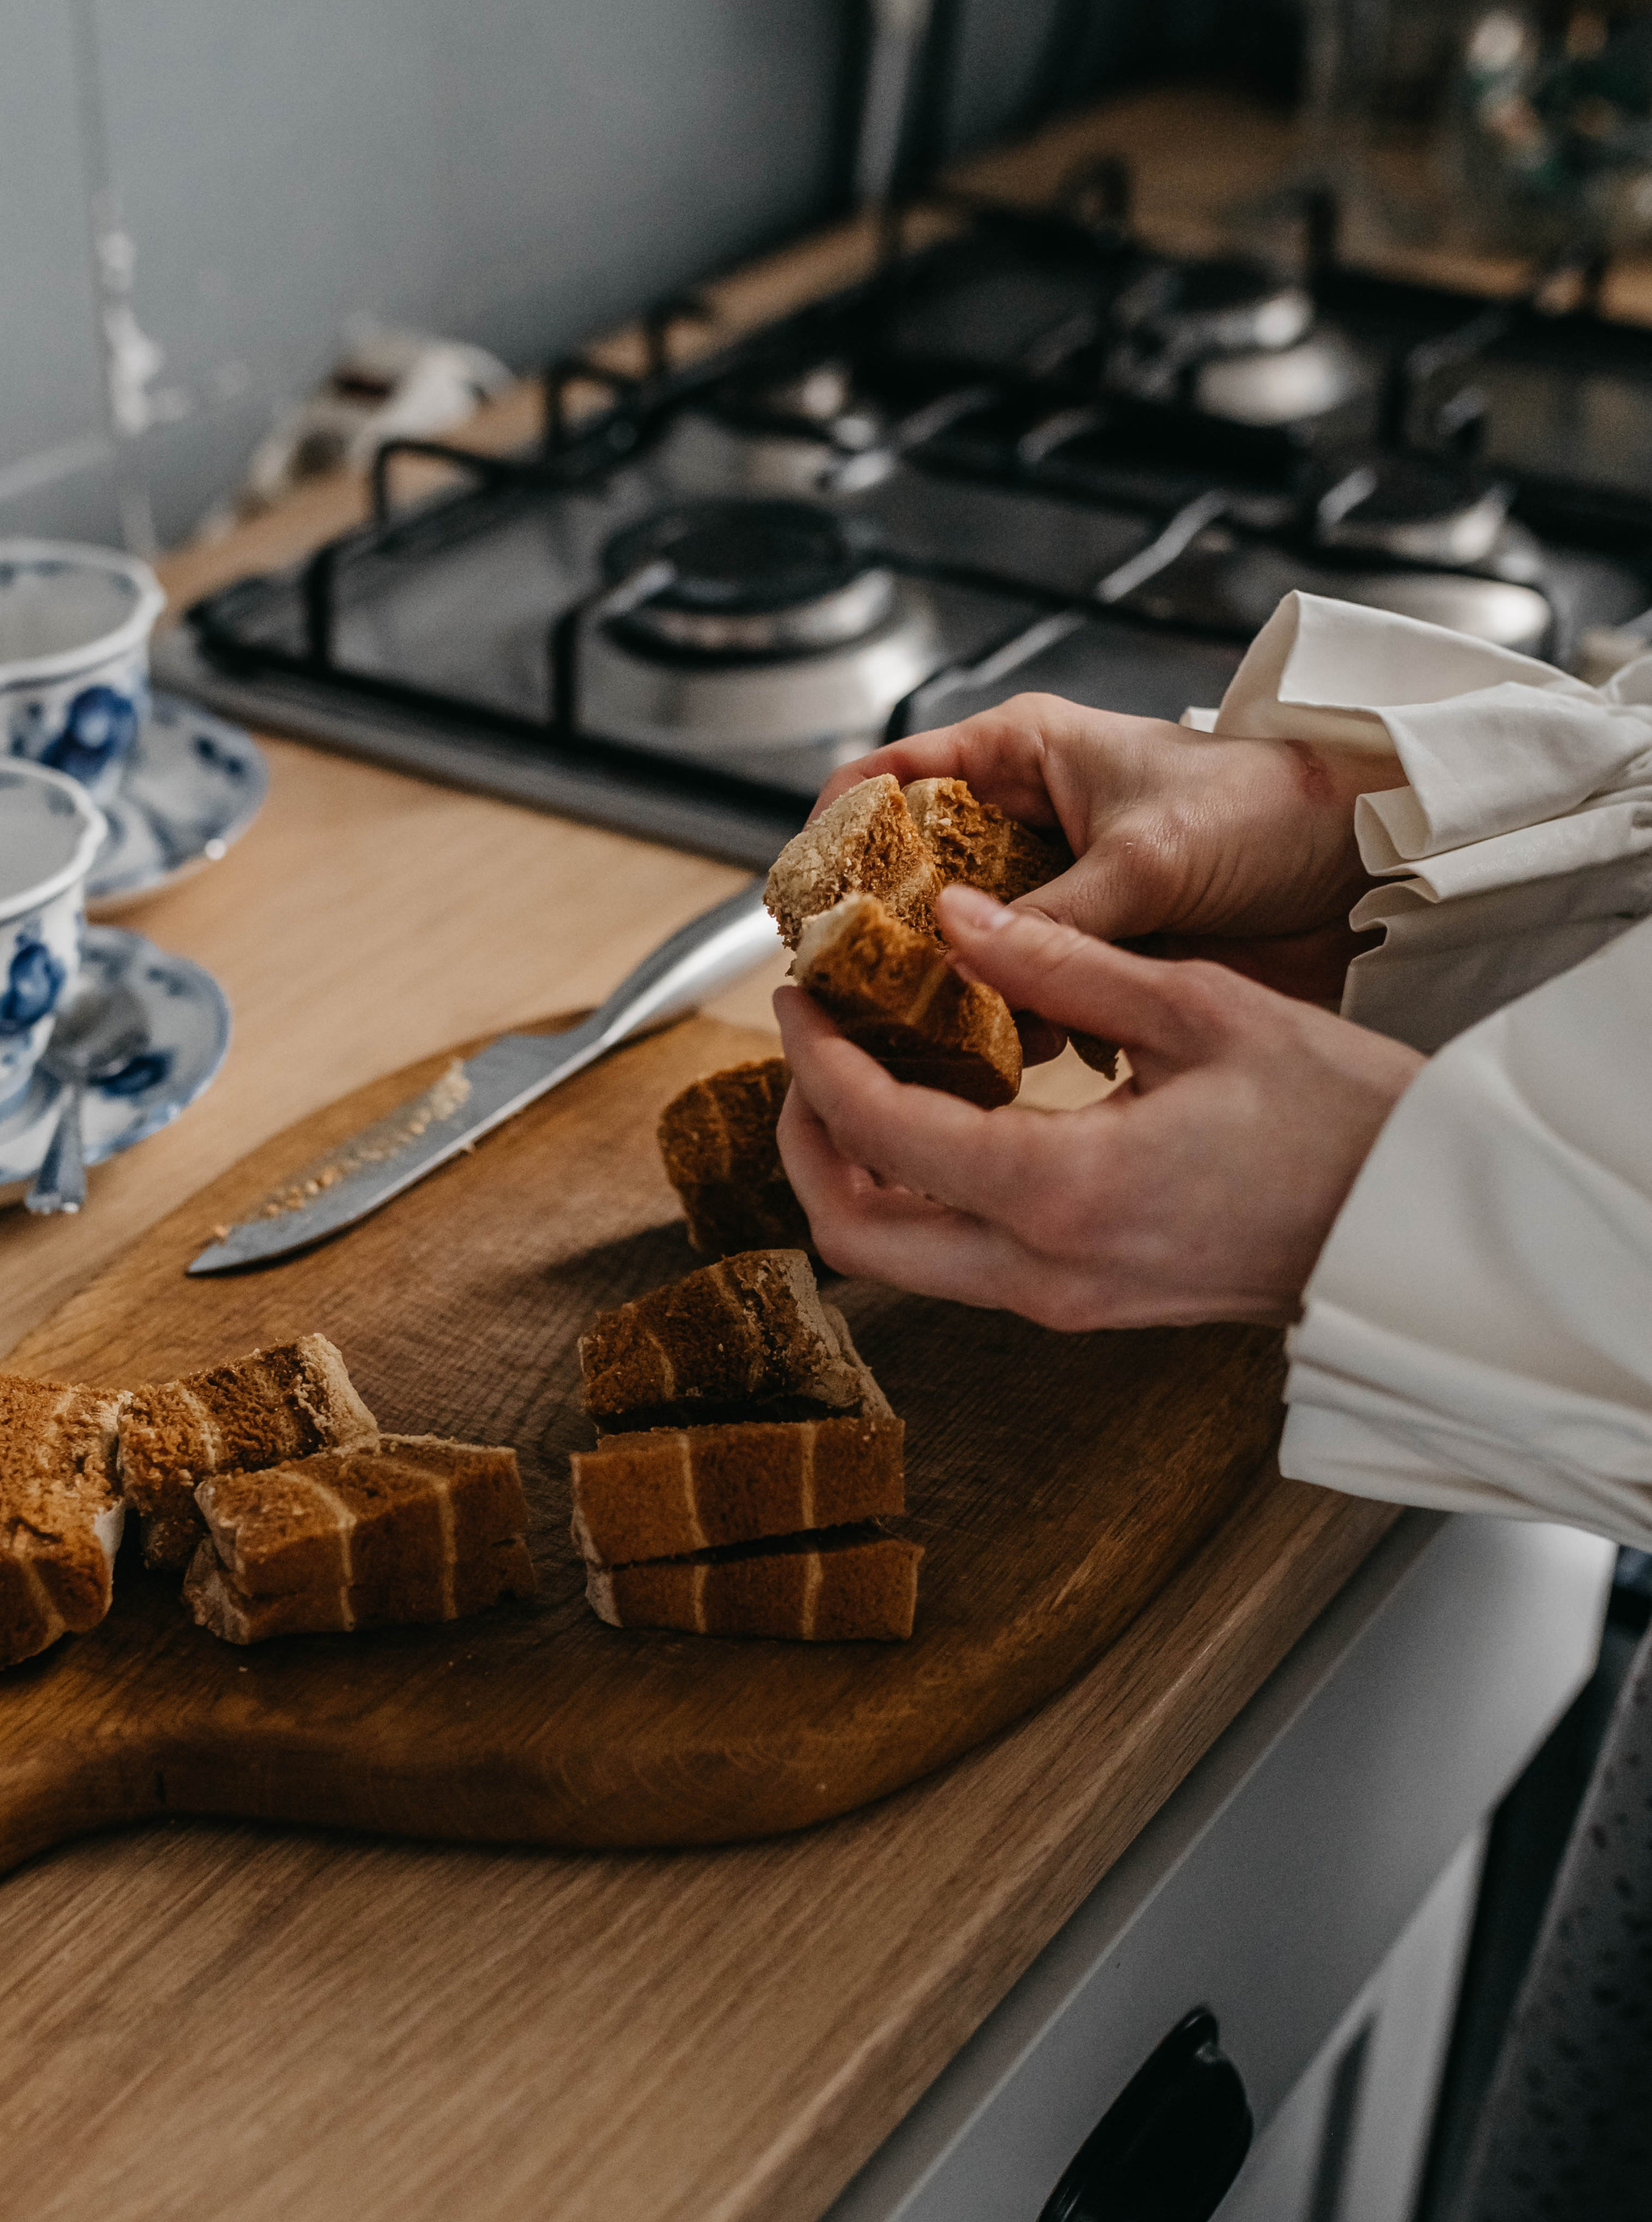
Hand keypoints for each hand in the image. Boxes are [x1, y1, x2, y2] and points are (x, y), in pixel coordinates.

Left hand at [773, 887, 1422, 1329]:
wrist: (1421, 1222)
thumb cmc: (1342, 1118)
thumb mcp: (1198, 1007)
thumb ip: (1058, 961)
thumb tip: (950, 917)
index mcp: (1061, 1192)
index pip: (878, 1133)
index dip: (816, 1058)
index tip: (800, 997)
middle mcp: (1043, 1270)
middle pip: (851, 1234)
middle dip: (804, 1139)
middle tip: (811, 1050)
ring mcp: (1060, 1301)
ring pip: (898, 1259)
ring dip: (856, 1170)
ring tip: (869, 1069)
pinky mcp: (1083, 1304)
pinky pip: (958, 1260)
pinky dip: (920, 1193)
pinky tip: (945, 1112)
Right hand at [815, 693, 1388, 1004]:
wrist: (1364, 858)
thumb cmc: (1270, 808)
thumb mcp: (1150, 858)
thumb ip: (1054, 915)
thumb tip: (964, 968)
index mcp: (1020, 756)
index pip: (885, 777)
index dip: (833, 835)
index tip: (806, 903)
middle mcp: (1023, 822)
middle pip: (910, 879)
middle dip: (888, 940)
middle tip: (863, 1000)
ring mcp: (1054, 889)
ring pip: (963, 946)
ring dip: (958, 997)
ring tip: (958, 1043)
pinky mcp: (1091, 947)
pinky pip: (1024, 990)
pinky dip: (1020, 1026)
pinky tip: (1030, 1058)